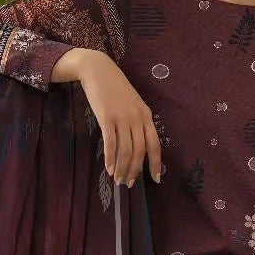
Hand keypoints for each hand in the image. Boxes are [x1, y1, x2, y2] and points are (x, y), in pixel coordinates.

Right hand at [75, 51, 162, 185]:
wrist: (98, 70)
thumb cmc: (115, 88)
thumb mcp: (133, 103)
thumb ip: (137, 121)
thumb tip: (137, 145)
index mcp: (146, 116)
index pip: (154, 145)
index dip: (156, 164)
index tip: (155, 179)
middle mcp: (137, 118)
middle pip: (139, 151)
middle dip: (135, 170)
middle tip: (128, 183)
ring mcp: (122, 118)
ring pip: (125, 150)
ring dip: (122, 168)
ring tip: (118, 179)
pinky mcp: (106, 118)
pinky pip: (110, 143)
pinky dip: (110, 158)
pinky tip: (108, 168)